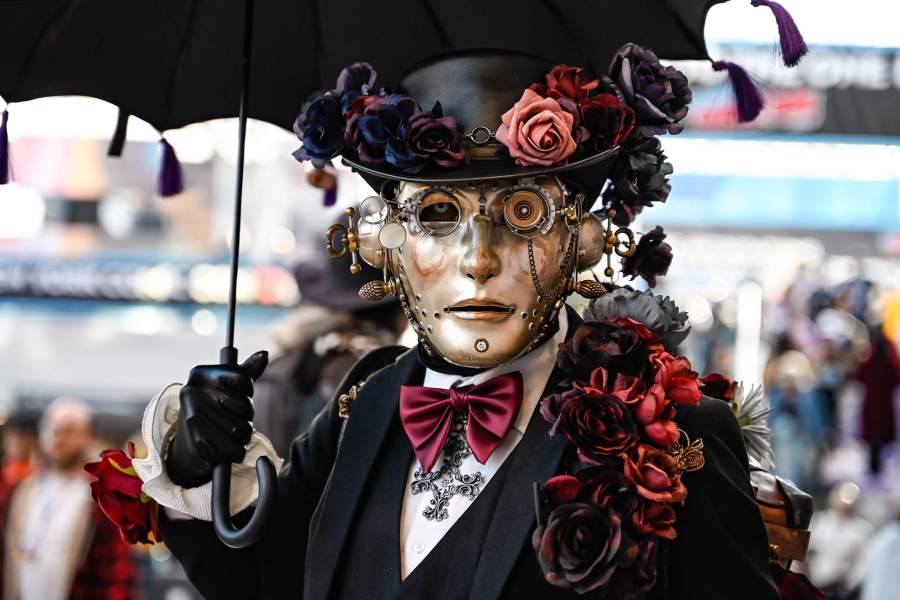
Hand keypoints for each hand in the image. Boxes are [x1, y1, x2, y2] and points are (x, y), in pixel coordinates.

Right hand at [165, 351, 267, 487]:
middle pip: (245, 405)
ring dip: (242, 436)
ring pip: (242, 429)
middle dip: (245, 416)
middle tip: (231, 418)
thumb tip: (264, 354)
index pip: (243, 378)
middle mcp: (193, 392)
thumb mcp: (227, 386)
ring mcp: (194, 417)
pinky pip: (235, 450)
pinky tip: (224, 447)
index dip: (247, 391)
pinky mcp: (197, 441)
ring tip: (228, 433)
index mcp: (200, 374)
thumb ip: (246, 371)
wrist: (183, 446)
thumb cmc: (211, 410)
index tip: (237, 395)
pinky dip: (236, 452)